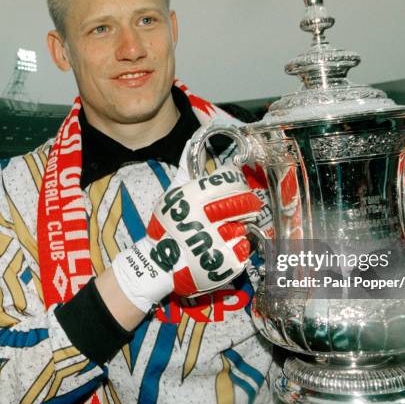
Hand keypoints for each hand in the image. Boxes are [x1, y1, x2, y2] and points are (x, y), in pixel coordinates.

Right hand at [112, 166, 262, 311]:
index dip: (236, 182)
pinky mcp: (226, 261)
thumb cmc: (166, 227)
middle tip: (236, 209)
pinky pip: (245, 247)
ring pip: (245, 225)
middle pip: (245, 202)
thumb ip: (187, 168)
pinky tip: (221, 248)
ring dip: (237, 228)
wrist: (159, 264)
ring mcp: (219, 240)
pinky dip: (238, 248)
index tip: (232, 187)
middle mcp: (208, 217)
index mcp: (195, 197)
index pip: (231, 180)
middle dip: (245, 204)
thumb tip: (193, 139)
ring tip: (220, 232)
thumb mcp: (172, 194)